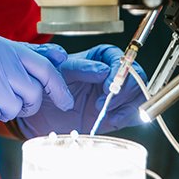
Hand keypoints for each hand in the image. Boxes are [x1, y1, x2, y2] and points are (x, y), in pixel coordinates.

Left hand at [16, 44, 147, 135]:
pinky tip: (110, 119)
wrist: (41, 113)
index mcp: (100, 58)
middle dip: (123, 91)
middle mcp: (111, 75)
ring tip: (105, 112)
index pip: (122, 59)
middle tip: (105, 102)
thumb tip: (103, 70)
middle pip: (135, 77)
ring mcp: (116, 95)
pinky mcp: (117, 112)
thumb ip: (82, 68)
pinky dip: (126, 117)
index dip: (120, 72)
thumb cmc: (48, 87)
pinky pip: (133, 113)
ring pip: (138, 95)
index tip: (108, 86)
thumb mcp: (60, 71)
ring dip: (125, 105)